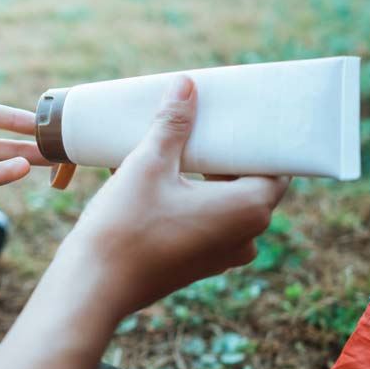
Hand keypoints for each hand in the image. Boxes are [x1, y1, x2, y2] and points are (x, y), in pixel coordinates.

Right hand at [65, 75, 289, 317]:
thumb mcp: (149, 164)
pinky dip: (192, 197)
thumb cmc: (125, 226)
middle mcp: (246, 236)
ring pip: (226, 202)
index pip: (275, 164)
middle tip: (202, 121)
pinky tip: (160, 178)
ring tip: (175, 146)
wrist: (94, 284)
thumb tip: (186, 84)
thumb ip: (172, 124)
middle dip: (225, 151)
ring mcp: (222, 254)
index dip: (258, 137)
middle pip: (249, 181)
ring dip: (205, 174)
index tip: (238, 115)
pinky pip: (208, 221)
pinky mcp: (198, 263)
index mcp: (248, 209)